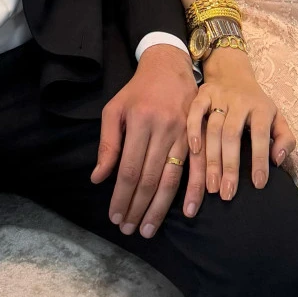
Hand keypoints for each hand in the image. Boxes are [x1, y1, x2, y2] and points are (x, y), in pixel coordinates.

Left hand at [91, 44, 195, 238]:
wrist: (169, 65)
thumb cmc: (138, 90)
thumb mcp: (115, 109)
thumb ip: (108, 143)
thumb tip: (99, 178)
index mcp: (140, 120)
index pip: (129, 168)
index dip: (121, 196)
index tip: (115, 217)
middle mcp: (163, 127)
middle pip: (149, 178)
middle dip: (137, 208)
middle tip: (129, 230)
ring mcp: (184, 132)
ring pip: (171, 178)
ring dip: (160, 208)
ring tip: (149, 229)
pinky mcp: (198, 135)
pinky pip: (197, 167)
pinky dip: (194, 191)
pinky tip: (187, 212)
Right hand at [187, 47, 294, 206]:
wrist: (233, 72)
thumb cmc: (257, 104)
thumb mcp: (277, 117)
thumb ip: (285, 139)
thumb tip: (278, 160)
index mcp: (260, 107)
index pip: (261, 134)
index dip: (260, 158)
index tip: (258, 184)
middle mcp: (239, 101)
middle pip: (232, 135)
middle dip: (230, 166)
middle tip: (227, 194)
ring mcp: (219, 96)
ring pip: (213, 129)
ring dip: (211, 159)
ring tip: (211, 187)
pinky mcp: (202, 94)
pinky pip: (196, 111)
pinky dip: (193, 129)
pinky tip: (194, 151)